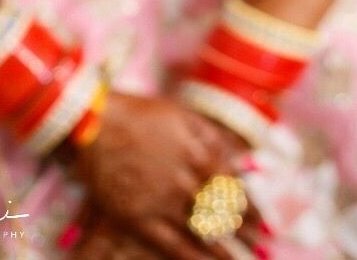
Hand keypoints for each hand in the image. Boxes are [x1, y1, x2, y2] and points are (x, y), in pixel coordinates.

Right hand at [66, 91, 266, 259]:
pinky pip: (172, 245)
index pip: (232, 186)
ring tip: (242, 257)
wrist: (93, 124)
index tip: (262, 218)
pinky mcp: (139, 219)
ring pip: (202, 230)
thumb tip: (234, 156)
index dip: (250, 204)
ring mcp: (162, 202)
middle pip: (222, 211)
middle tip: (258, 241)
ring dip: (226, 247)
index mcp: (196, 153)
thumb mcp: (179, 113)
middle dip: (244, 229)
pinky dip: (195, 257)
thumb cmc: (137, 112)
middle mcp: (184, 180)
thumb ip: (209, 134)